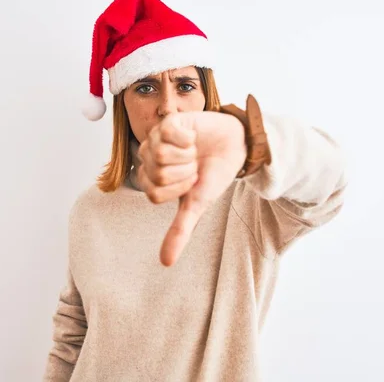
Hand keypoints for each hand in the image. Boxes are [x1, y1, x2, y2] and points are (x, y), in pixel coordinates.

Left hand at [137, 110, 246, 266]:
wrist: (235, 147)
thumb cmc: (213, 175)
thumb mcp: (197, 205)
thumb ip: (179, 231)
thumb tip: (165, 262)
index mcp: (151, 181)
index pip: (155, 194)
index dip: (179, 189)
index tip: (191, 182)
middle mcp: (148, 159)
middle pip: (157, 174)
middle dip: (185, 172)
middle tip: (193, 165)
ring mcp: (155, 139)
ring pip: (161, 155)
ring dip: (186, 155)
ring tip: (193, 151)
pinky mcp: (167, 121)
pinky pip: (168, 133)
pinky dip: (187, 138)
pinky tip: (191, 137)